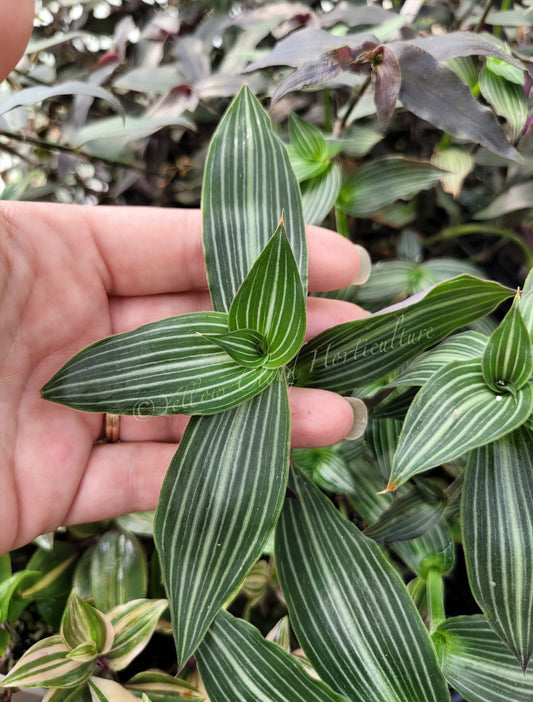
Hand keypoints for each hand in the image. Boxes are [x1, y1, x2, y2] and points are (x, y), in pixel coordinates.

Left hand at [0, 201, 367, 552]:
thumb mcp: (2, 236)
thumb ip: (62, 179)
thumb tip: (99, 86)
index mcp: (59, 262)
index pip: (177, 251)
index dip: (258, 254)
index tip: (340, 264)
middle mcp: (75, 337)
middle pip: (197, 332)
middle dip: (279, 333)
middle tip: (353, 336)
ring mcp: (71, 413)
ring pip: (184, 410)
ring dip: (264, 413)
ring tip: (337, 413)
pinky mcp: (56, 488)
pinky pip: (143, 481)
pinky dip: (208, 475)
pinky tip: (272, 463)